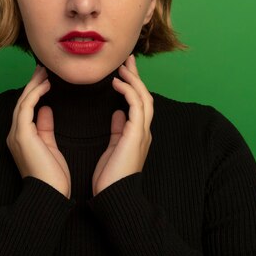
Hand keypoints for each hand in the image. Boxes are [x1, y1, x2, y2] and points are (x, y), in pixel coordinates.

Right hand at [7, 65, 71, 197]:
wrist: (50, 194)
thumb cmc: (53, 176)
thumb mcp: (49, 146)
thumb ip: (45, 127)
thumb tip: (46, 109)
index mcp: (20, 138)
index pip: (25, 109)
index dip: (34, 92)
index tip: (44, 80)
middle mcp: (14, 134)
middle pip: (21, 102)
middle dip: (32, 84)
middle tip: (42, 69)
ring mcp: (16, 134)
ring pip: (22, 102)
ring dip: (33, 85)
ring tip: (44, 72)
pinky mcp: (22, 134)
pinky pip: (26, 107)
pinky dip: (35, 94)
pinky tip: (45, 85)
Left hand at [92, 55, 152, 195]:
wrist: (114, 196)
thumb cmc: (110, 177)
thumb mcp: (113, 147)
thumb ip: (118, 130)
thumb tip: (117, 114)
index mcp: (138, 134)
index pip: (138, 103)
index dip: (132, 85)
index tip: (123, 72)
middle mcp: (144, 131)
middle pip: (145, 95)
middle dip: (136, 76)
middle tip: (127, 59)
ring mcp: (142, 132)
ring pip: (144, 97)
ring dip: (134, 79)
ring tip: (122, 66)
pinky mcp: (136, 134)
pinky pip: (136, 105)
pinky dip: (129, 91)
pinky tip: (117, 82)